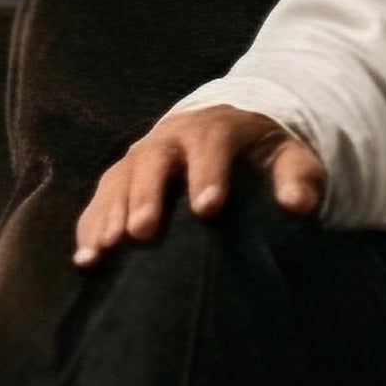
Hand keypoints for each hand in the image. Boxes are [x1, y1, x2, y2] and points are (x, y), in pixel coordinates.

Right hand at [73, 104, 327, 264]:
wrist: (225, 128)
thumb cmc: (260, 151)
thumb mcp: (289, 156)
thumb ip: (298, 178)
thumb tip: (299, 205)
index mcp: (215, 127)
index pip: (210, 144)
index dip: (208, 173)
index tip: (209, 209)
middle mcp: (170, 138)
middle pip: (152, 161)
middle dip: (146, 196)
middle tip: (142, 233)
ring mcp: (139, 156)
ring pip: (118, 180)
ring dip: (109, 214)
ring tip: (103, 251)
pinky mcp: (120, 178)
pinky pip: (99, 200)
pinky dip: (90, 227)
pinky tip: (85, 259)